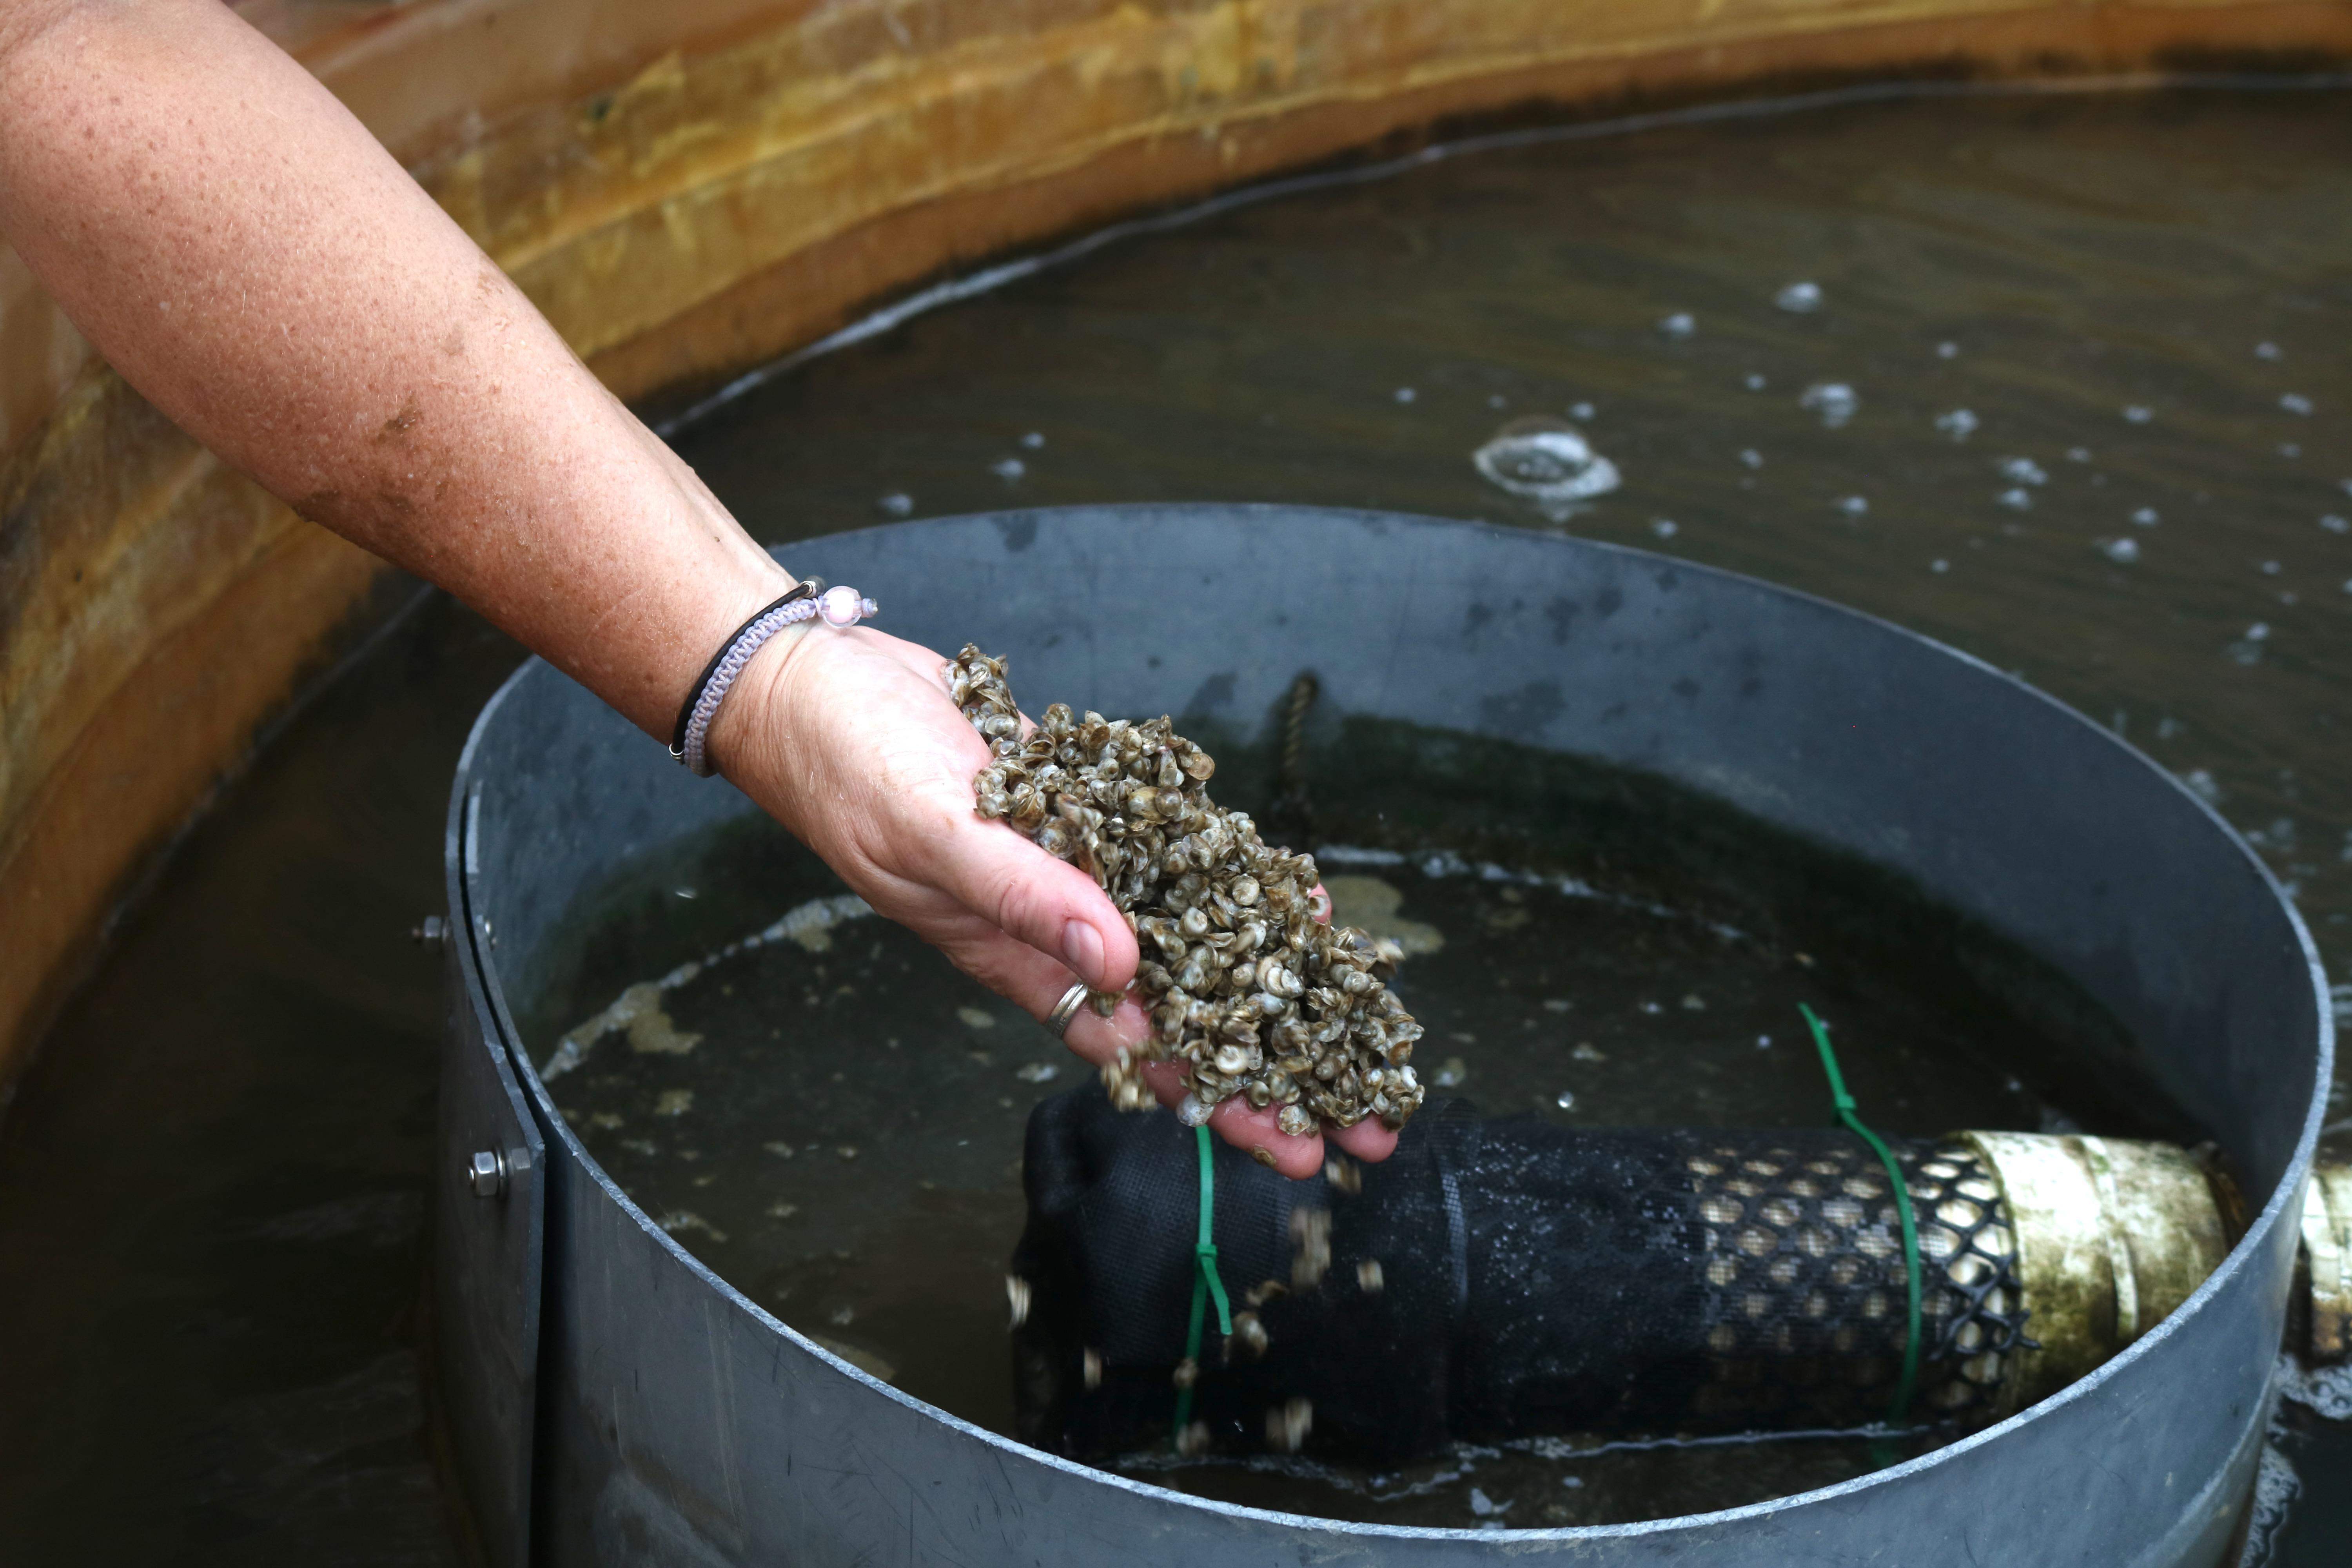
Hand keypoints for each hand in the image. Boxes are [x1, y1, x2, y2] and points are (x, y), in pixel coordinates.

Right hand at [709, 622, 1397, 1177]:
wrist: (810, 685)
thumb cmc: (848, 769)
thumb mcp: (935, 834)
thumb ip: (1026, 897)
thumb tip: (1119, 961)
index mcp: (1020, 956)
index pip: (1144, 1047)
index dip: (1223, 1098)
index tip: (1301, 1146)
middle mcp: (1061, 923)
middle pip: (1189, 1006)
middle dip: (1276, 1059)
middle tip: (1371, 1112)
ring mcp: (1077, 862)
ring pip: (1190, 931)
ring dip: (1267, 967)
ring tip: (1352, 1006)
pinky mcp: (1085, 802)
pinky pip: (1170, 849)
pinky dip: (1226, 869)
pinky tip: (1282, 885)